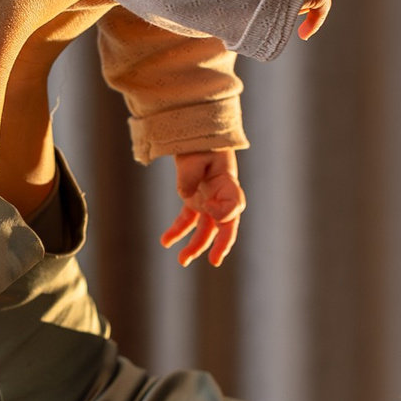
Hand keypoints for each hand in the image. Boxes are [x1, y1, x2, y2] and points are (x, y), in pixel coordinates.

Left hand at [161, 148, 245, 266]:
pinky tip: (165, 242)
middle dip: (221, 245)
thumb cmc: (198, 144)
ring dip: (195, 246)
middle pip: (226, 225)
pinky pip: (188, 221)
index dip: (224, 212)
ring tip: (182, 260)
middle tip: (215, 261)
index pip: (235, 205)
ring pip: (205, 230)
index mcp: (227, 183)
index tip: (208, 207)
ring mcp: (208, 201)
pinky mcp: (194, 202)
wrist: (194, 138)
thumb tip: (185, 195)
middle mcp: (221, 196)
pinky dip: (176, 232)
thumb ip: (190, 175)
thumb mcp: (194, 155)